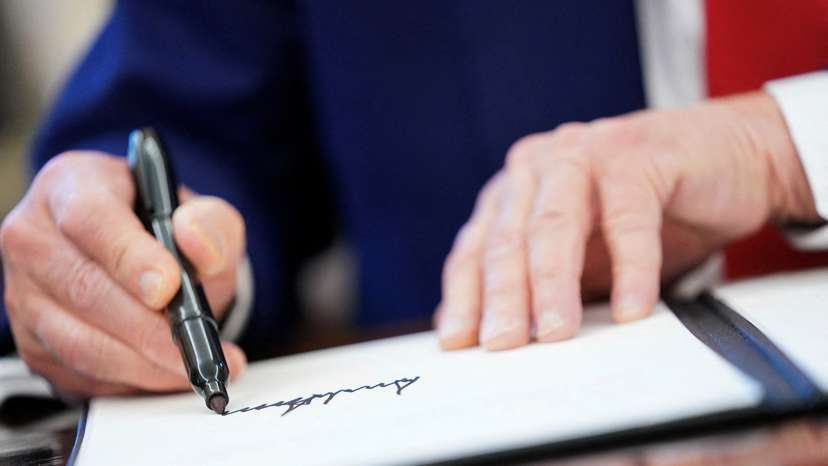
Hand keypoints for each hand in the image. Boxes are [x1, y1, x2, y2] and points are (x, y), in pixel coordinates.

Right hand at [0, 152, 247, 396]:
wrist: (141, 258)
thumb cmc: (165, 230)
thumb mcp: (201, 214)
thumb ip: (211, 222)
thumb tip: (196, 241)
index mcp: (72, 186)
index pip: (90, 220)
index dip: (129, 257)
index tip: (170, 287)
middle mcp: (34, 236)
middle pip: (84, 288)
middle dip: (148, 327)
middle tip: (197, 345)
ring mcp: (25, 292)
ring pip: (78, 340)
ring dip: (142, 362)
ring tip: (192, 366)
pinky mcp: (32, 340)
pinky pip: (77, 372)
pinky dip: (128, 381)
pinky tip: (164, 375)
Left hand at [436, 92, 818, 350]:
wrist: (728, 157)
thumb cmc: (647, 211)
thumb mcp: (584, 253)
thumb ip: (541, 283)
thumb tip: (494, 337)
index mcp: (515, 190)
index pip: (477, 249)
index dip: (465, 296)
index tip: (457, 342)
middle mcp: (540, 167)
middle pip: (510, 240)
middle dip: (503, 297)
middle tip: (501, 344)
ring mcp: (585, 154)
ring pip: (555, 225)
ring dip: (553, 284)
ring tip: (555, 333)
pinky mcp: (637, 155)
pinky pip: (628, 218)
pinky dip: (630, 267)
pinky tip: (631, 309)